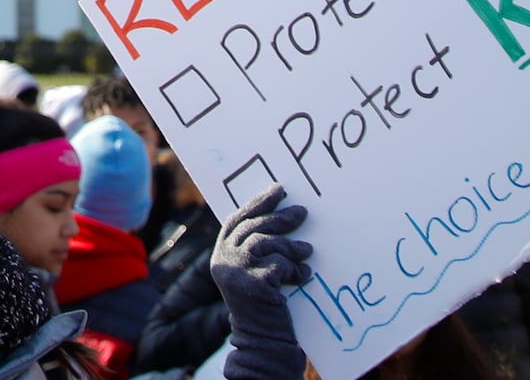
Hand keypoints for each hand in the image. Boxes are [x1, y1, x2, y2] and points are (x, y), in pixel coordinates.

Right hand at [211, 184, 312, 379]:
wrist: (263, 339)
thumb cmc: (265, 301)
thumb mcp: (255, 270)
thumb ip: (257, 247)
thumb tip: (283, 213)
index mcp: (221, 253)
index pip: (237, 219)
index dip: (257, 202)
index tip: (279, 190)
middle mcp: (223, 261)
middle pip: (253, 227)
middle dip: (280, 218)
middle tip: (303, 213)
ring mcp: (235, 273)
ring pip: (265, 243)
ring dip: (291, 246)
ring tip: (308, 252)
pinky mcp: (252, 285)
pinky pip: (278, 265)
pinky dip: (294, 270)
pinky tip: (303, 277)